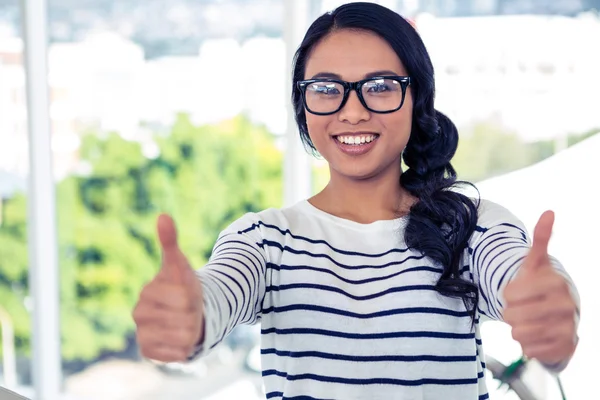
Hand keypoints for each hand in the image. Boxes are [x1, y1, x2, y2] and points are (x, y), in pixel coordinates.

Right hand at [132, 214, 203, 361]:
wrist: (184, 314)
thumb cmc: (182, 288)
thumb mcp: (180, 265)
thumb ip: (171, 242)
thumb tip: (163, 216)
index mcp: (147, 292)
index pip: (183, 297)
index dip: (194, 296)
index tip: (189, 294)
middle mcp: (139, 314)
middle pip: (185, 318)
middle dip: (194, 314)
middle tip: (189, 311)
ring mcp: (142, 334)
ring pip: (182, 337)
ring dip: (192, 331)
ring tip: (186, 324)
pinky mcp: (148, 353)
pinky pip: (176, 354)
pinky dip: (185, 349)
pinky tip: (181, 340)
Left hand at [503, 211, 577, 365]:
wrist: (559, 313)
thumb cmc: (540, 286)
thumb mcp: (536, 262)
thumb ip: (541, 238)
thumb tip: (549, 211)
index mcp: (555, 282)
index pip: (510, 294)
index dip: (508, 293)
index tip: (518, 291)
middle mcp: (566, 305)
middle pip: (512, 315)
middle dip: (510, 312)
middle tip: (522, 307)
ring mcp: (567, 328)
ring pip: (519, 333)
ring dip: (517, 328)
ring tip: (529, 320)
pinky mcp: (565, 348)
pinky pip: (530, 350)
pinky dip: (527, 344)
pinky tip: (537, 335)